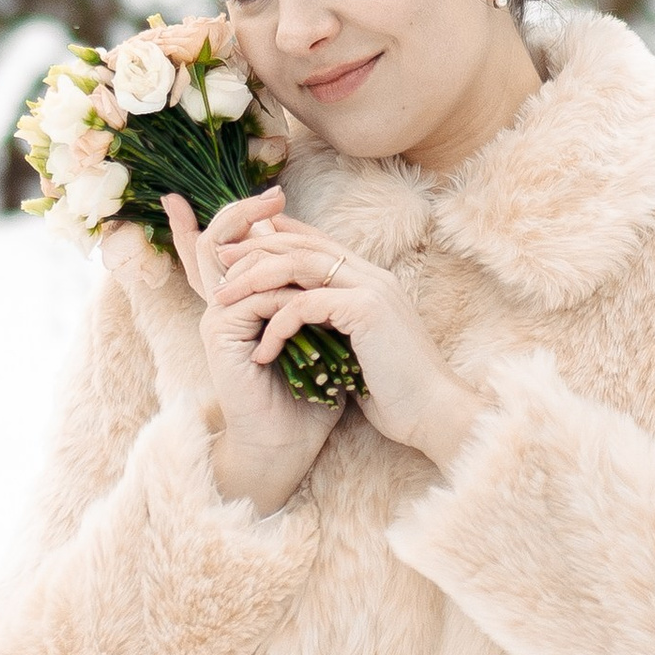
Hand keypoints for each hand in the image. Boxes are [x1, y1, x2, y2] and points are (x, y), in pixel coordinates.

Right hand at [102, 193, 338, 515]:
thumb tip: (339, 262)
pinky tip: (297, 274)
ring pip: (225, 260)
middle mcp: (225, 309)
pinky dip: (276, 285)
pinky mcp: (219, 337)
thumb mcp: (320, 335)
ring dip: (251, 232)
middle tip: (275, 194)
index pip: (235, 255)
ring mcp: (218, 320)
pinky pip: (247, 295)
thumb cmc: (311, 395)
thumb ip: (317, 301)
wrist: (291, 443)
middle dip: (242, 214)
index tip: (275, 194)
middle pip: (218, 245)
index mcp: (244, 307)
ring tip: (273, 207)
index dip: (244, 222)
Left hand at [207, 207, 486, 476]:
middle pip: (303, 244)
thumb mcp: (360, 350)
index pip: (318, 242)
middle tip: (219, 262)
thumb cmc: (398, 392)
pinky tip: (261, 351)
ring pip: (299, 265)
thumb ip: (336, 326)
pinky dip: (277, 325)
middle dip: (256, 250)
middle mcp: (373, 275)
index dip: (278, 240)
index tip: (238, 252)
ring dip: (255, 281)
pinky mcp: (366, 310)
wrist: (434, 415)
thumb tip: (305, 323)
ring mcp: (372, 288)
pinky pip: (306, 304)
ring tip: (222, 301)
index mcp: (372, 281)